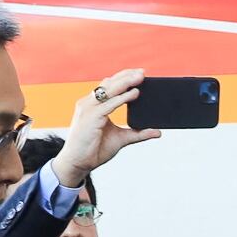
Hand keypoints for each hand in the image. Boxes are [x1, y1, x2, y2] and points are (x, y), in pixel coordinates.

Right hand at [55, 67, 162, 183]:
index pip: (108, 85)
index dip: (123, 77)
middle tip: (143, 72)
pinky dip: (122, 98)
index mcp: (93, 105)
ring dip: (126, 82)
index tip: (139, 74)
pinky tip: (134, 94)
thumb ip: (138, 133)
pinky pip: (109, 104)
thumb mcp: (121, 139)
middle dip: (127, 76)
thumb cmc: (94, 150)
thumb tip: (157, 132)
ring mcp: (88, 108)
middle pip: (109, 83)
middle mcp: (89, 103)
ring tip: (141, 78)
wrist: (78, 163)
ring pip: (109, 90)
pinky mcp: (90, 117)